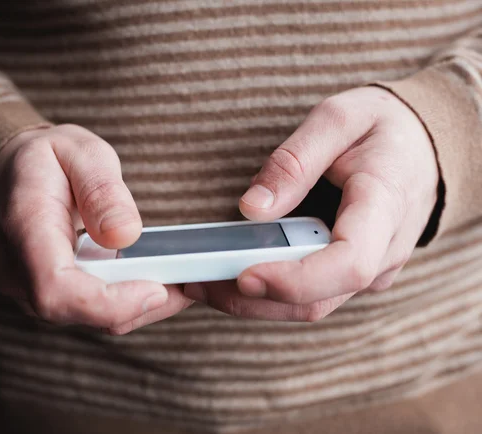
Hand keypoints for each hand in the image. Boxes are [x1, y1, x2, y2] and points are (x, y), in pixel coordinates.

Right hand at [0, 124, 191, 333]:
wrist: (8, 172)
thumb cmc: (43, 159)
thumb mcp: (79, 151)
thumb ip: (101, 189)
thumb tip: (125, 235)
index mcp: (23, 227)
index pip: (56, 288)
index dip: (108, 302)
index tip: (156, 289)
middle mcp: (15, 270)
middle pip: (76, 310)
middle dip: (135, 304)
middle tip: (184, 282)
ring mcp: (25, 287)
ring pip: (84, 316)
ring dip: (134, 305)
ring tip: (175, 279)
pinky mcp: (42, 293)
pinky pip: (85, 309)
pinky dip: (122, 300)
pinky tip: (151, 279)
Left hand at [184, 87, 438, 320]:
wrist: (424, 147)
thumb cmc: (384, 128)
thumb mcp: (339, 118)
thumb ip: (295, 161)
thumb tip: (253, 208)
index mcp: (385, 207)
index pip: (349, 263)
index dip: (295, 278)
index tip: (244, 275)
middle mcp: (384, 252)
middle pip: (318, 297)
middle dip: (252, 297)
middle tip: (195, 280)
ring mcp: (371, 270)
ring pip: (310, 305)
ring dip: (253, 301)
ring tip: (201, 281)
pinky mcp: (353, 273)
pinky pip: (312, 295)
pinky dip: (269, 292)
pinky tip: (233, 274)